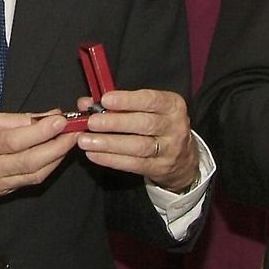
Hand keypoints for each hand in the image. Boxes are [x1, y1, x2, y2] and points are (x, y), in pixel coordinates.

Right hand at [0, 112, 77, 196]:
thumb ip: (16, 119)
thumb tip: (47, 116)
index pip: (15, 141)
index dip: (42, 131)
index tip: (61, 120)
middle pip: (30, 161)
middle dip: (58, 146)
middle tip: (75, 132)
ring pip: (35, 174)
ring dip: (57, 158)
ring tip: (69, 141)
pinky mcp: (1, 192)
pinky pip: (30, 180)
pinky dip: (46, 167)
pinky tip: (54, 154)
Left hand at [74, 88, 197, 192]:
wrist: (182, 158)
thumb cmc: (157, 126)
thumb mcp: (145, 109)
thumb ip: (117, 104)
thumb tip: (85, 103)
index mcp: (172, 105)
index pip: (151, 100)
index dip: (127, 100)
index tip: (105, 100)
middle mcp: (174, 126)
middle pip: (144, 124)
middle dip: (115, 123)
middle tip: (91, 122)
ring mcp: (169, 149)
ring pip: (138, 146)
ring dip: (109, 143)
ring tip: (85, 140)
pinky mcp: (159, 168)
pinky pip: (133, 164)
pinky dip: (111, 159)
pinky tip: (94, 154)